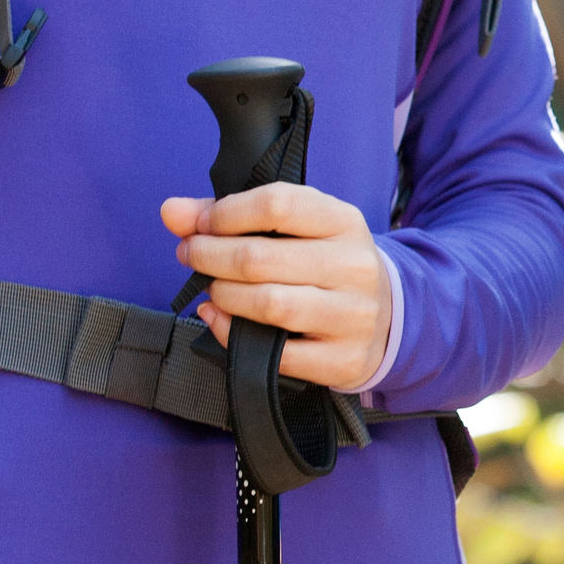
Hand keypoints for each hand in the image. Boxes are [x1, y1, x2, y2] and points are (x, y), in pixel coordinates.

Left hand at [160, 184, 395, 392]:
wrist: (392, 318)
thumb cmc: (328, 266)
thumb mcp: (298, 230)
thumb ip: (231, 215)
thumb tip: (171, 211)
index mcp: (345, 222)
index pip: (278, 204)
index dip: (227, 213)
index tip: (200, 224)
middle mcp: (354, 267)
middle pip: (261, 258)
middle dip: (210, 255)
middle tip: (189, 254)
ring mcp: (353, 316)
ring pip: (269, 304)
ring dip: (223, 295)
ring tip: (211, 289)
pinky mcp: (343, 359)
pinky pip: (276, 354)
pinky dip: (233, 334)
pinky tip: (219, 319)